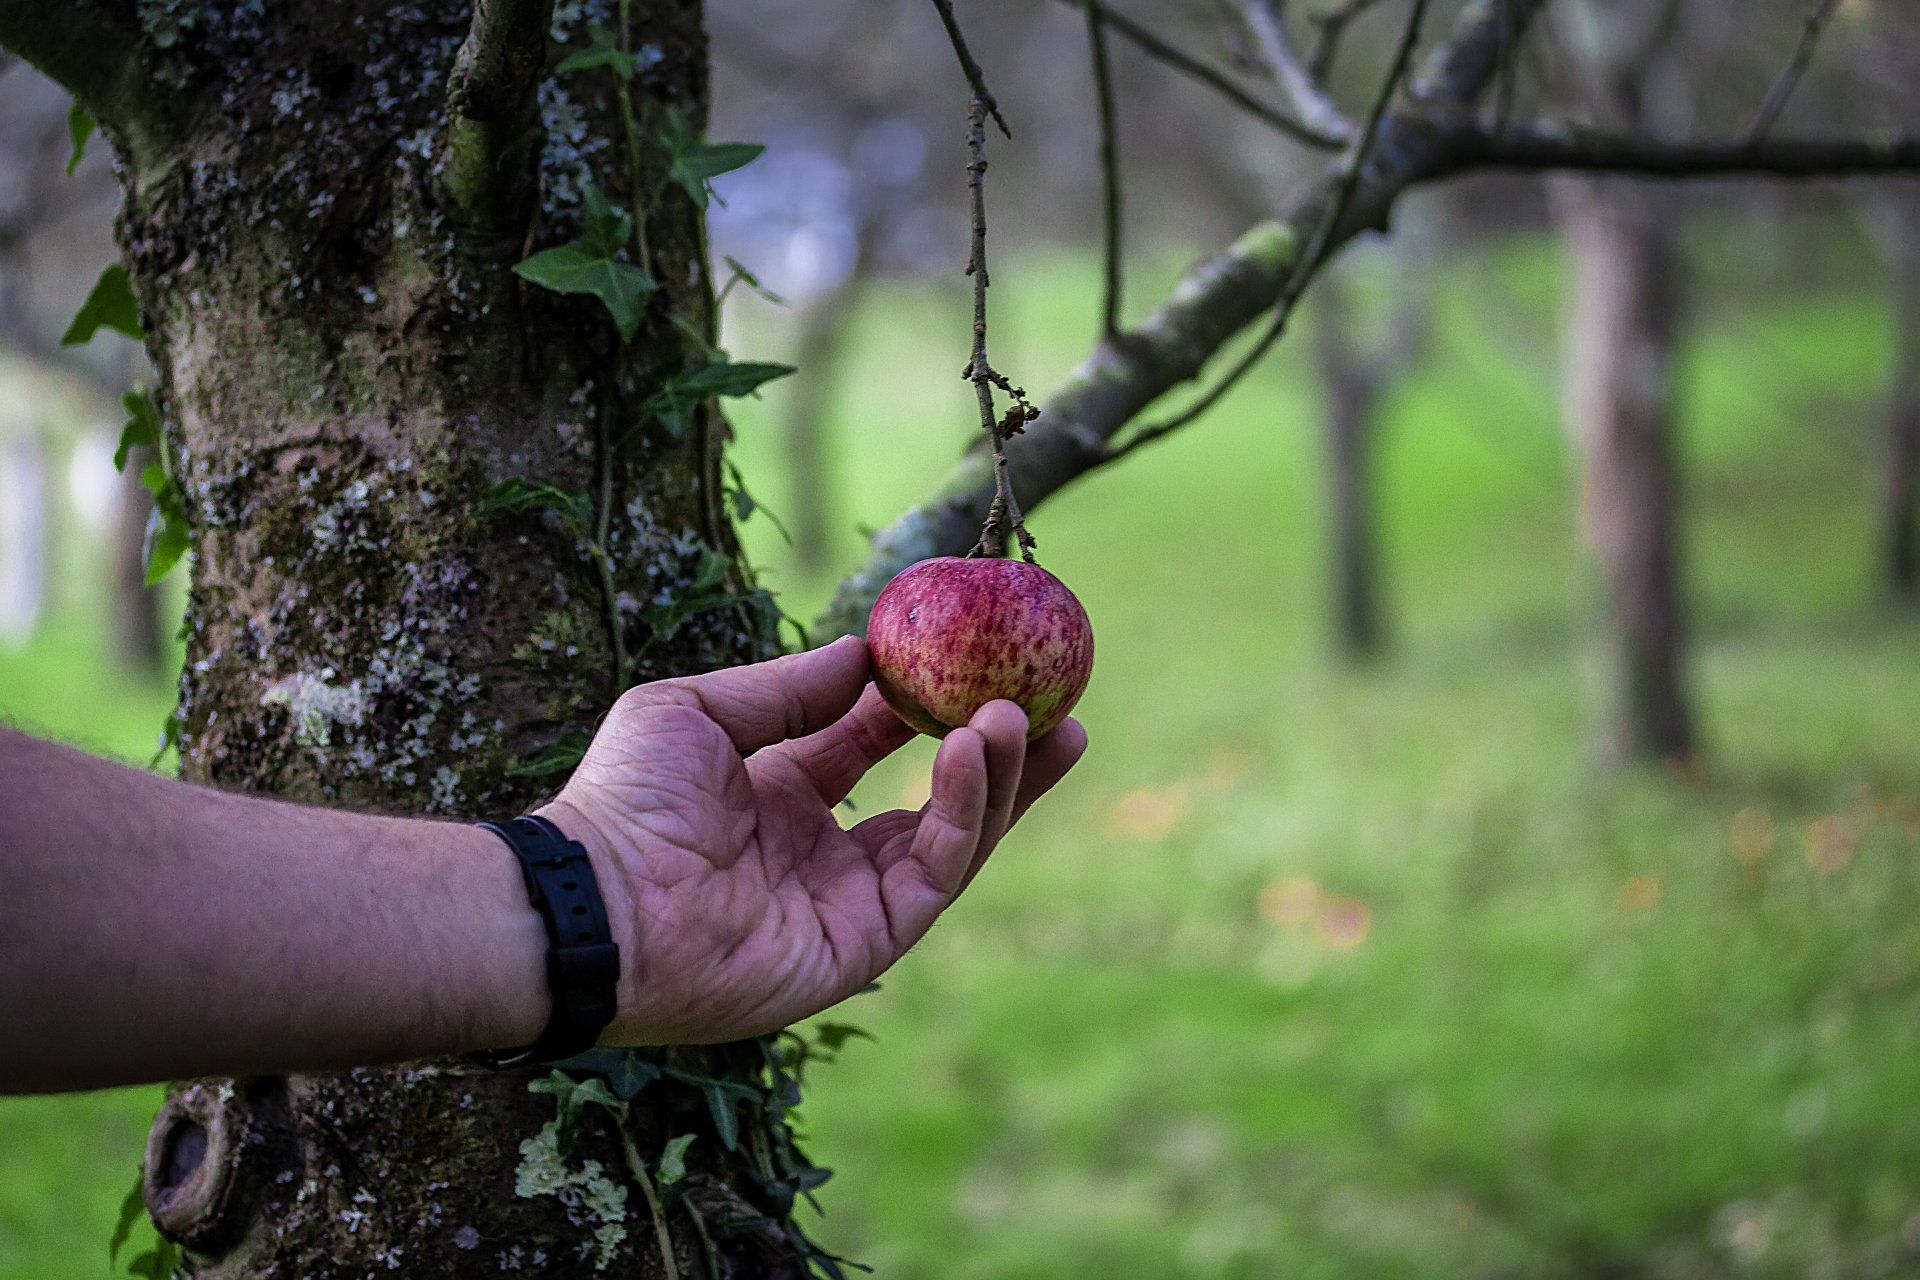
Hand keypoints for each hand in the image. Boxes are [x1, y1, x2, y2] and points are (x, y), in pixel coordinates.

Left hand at [540, 636, 1086, 1043]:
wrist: (596, 900)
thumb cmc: (624, 800)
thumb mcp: (698, 710)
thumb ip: (788, 687)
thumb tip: (866, 652)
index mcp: (779, 796)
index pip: (874, 746)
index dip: (927, 707)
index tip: (976, 659)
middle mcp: (821, 851)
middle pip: (934, 799)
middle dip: (1000, 756)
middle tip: (1056, 705)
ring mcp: (847, 902)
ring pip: (951, 838)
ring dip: (996, 778)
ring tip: (1030, 718)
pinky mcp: (864, 945)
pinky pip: (933, 872)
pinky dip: (965, 813)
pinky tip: (976, 753)